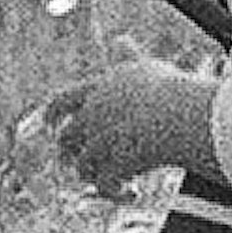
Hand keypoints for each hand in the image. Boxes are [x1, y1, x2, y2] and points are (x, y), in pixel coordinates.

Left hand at [30, 61, 217, 188]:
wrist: (181, 115)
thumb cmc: (171, 89)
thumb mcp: (146, 67)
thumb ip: (129, 57)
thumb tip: (120, 39)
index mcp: (98, 89)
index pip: (61, 101)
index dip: (53, 114)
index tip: (51, 125)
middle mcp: (93, 115)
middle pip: (67, 139)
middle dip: (70, 153)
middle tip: (79, 164)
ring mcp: (100, 142)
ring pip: (84, 166)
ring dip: (97, 176)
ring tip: (119, 180)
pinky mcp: (112, 166)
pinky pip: (107, 186)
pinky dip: (117, 193)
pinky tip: (133, 193)